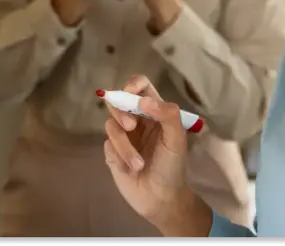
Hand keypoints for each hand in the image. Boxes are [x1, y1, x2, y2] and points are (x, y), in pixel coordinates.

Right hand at [104, 75, 211, 236]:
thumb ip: (168, 115)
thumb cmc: (172, 166)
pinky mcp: (112, 151)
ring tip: (138, 164)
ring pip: (111, 124)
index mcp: (155, 112)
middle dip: (122, 112)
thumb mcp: (176, 140)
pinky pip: (108, 144)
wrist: (160, 198)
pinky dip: (120, 156)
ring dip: (124, 145)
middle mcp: (137, 119)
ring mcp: (123, 135)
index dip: (133, 84)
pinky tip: (131, 169)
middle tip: (131, 127)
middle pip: (118, 101)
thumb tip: (144, 100)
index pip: (141, 87)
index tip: (129, 94)